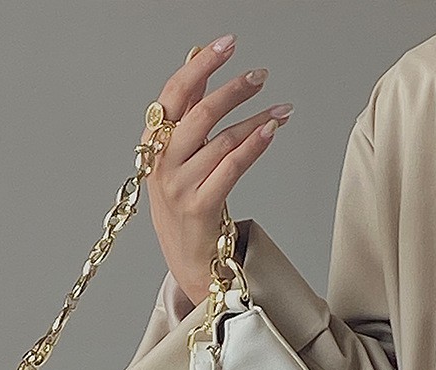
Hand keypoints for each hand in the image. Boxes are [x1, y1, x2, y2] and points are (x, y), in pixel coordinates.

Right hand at [140, 34, 292, 305]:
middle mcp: (162, 166)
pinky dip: (254, 145)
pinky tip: (272, 129)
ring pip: (222, 140)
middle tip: (261, 75)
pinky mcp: (200, 207)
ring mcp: (179, 188)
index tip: (226, 44)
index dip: (199, 67)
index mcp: (154, 148)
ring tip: (282, 108)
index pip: (171, 97)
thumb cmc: (184, 205)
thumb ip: (187, 111)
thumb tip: (196, 59)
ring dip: (256, 119)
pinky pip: (232, 167)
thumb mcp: (178, 158)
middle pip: (198, 115)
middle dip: (233, 89)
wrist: (187, 259)